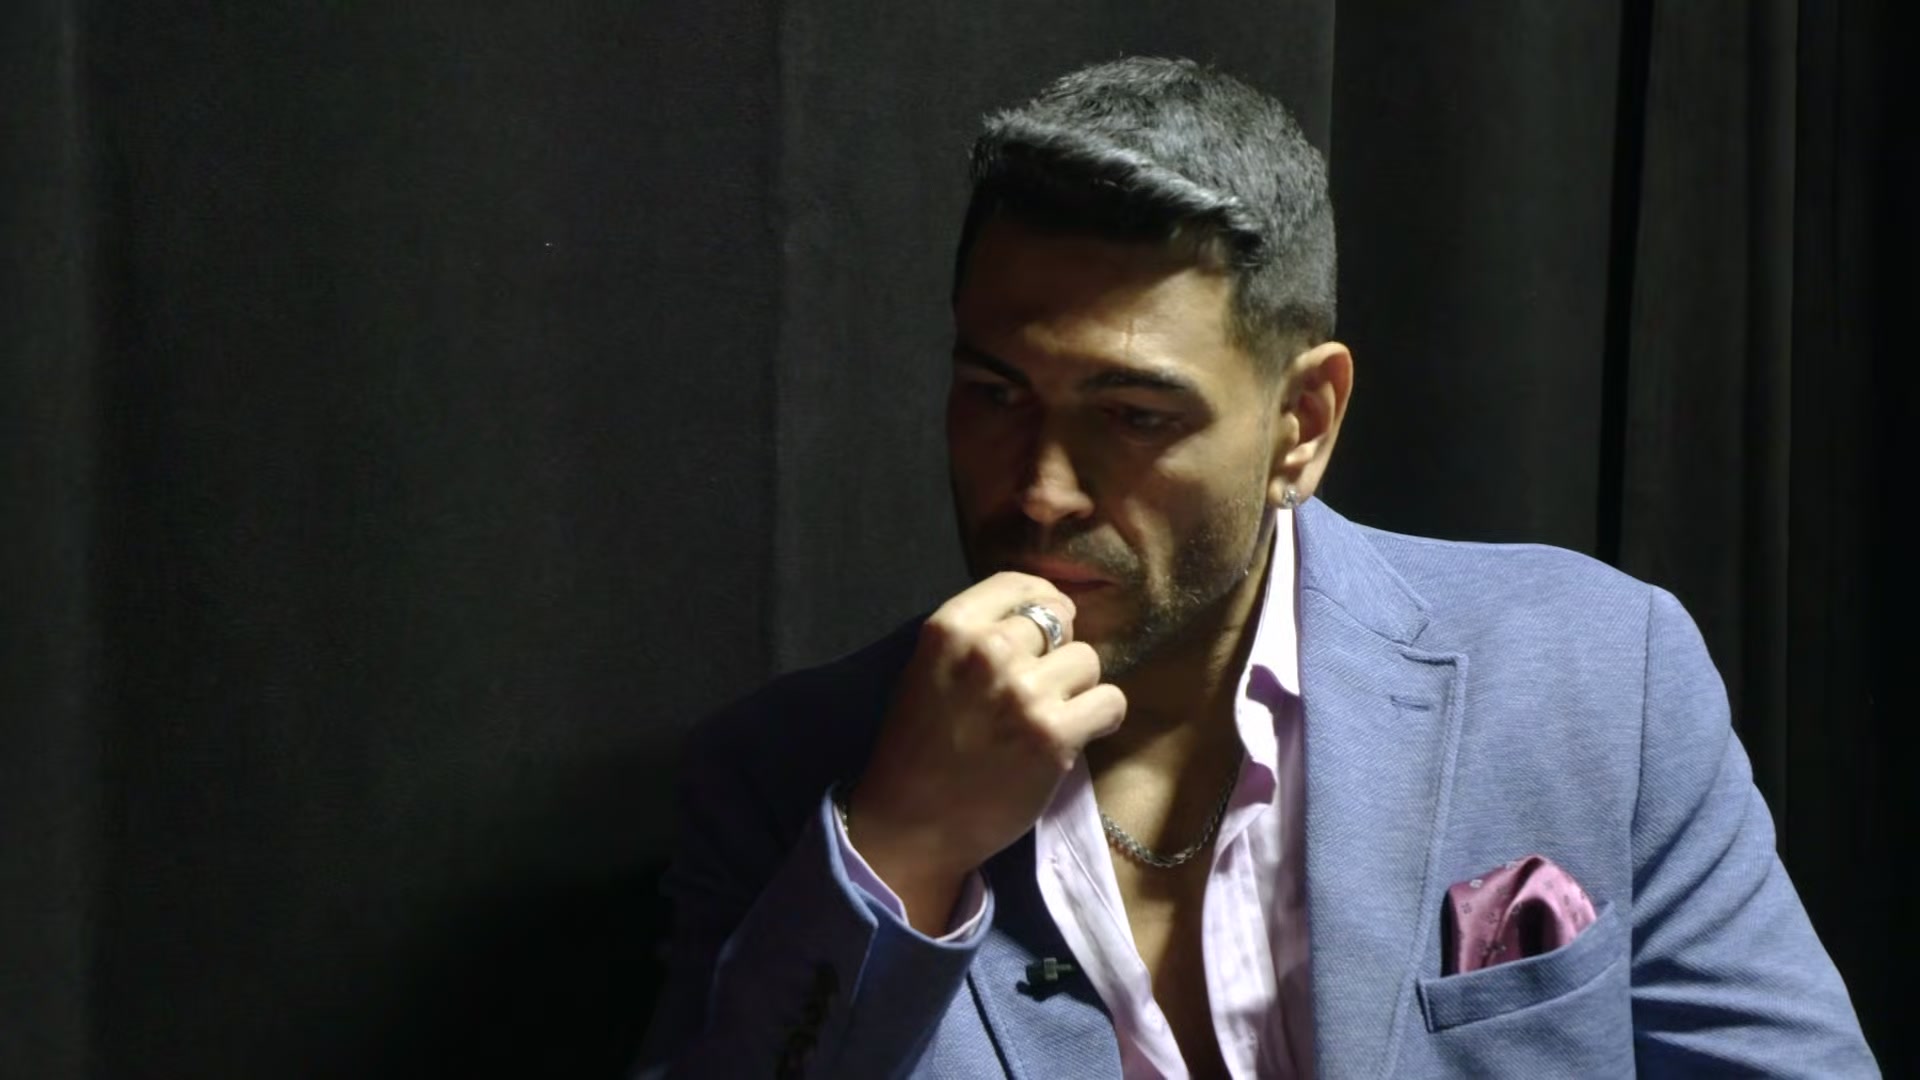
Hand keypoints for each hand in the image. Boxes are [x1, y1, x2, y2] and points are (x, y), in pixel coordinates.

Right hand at [846, 572, 1125, 931]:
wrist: (911, 825)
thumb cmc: (918, 750)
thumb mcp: (929, 670)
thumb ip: (977, 637)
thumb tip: (1046, 612)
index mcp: (950, 626)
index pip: (1020, 584)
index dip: (1042, 604)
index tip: (1045, 631)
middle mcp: (988, 649)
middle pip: (1058, 623)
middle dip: (1054, 655)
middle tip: (1036, 693)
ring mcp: (1024, 691)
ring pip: (1088, 662)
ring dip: (1077, 689)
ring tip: (1050, 718)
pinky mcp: (1054, 734)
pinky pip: (1110, 702)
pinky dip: (1100, 719)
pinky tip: (1074, 736)